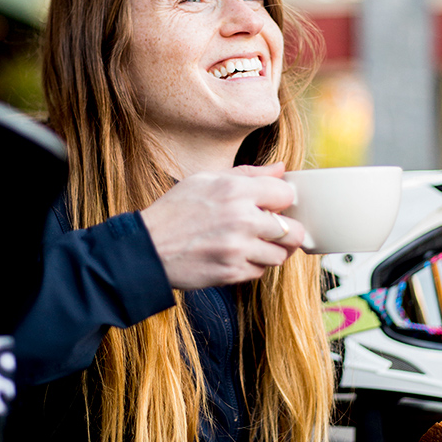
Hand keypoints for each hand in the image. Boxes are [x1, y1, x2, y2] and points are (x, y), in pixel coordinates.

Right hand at [140, 162, 305, 289]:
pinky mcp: (232, 273)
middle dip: (288, 230)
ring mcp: (238, 249)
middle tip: (277, 229)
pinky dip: (254, 265)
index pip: (287, 194)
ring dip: (272, 250)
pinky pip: (260, 271)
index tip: (274, 204)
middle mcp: (241, 219)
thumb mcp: (206, 179)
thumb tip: (281, 169)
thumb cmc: (176, 210)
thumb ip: (248, 173)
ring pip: (281, 255)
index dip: (282, 199)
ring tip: (255, 243)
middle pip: (294, 231)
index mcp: (236, 190)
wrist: (148, 247)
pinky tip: (238, 255)